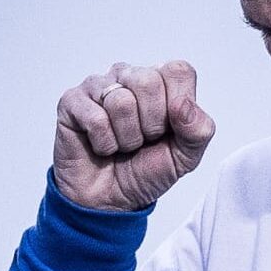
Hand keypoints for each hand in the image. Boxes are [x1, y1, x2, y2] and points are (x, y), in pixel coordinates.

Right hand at [53, 60, 214, 210]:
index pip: (178, 71)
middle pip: (148, 81)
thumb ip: (198, 130)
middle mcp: (129, 76)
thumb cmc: (147, 170)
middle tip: (143, 140)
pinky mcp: (72, 102)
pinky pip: (96, 118)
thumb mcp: (186, 156)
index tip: (169, 129)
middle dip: (151, 125)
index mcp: (161, 82)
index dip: (177, 107)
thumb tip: (183, 104)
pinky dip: (104, 144)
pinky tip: (101, 147)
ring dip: (127, 138)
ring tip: (122, 145)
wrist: (111, 200)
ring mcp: (98, 86)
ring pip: (121, 101)